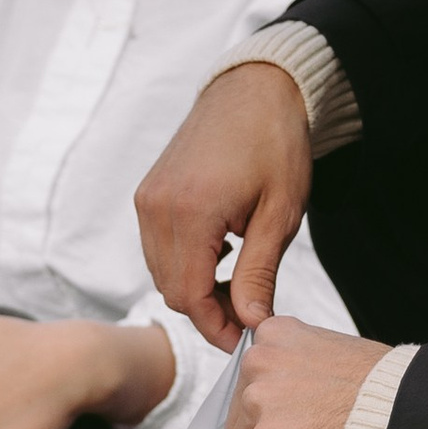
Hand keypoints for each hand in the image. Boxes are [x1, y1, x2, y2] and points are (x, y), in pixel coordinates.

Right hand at [135, 61, 315, 353]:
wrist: (255, 89)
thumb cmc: (275, 143)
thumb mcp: (280, 214)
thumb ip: (260, 273)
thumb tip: (252, 322)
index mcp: (191, 211)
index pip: (190, 296)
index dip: (216, 327)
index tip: (246, 339)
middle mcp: (157, 207)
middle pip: (171, 289)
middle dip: (208, 312)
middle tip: (250, 313)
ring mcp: (147, 199)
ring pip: (161, 272)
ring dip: (196, 289)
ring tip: (240, 284)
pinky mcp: (147, 193)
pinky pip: (158, 247)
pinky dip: (185, 263)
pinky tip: (221, 254)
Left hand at [224, 315, 387, 428]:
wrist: (411, 409)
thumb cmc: (388, 389)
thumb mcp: (334, 357)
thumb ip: (300, 374)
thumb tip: (290, 408)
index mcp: (277, 336)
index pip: (251, 384)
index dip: (266, 418)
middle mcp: (261, 363)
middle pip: (241, 419)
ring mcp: (260, 402)